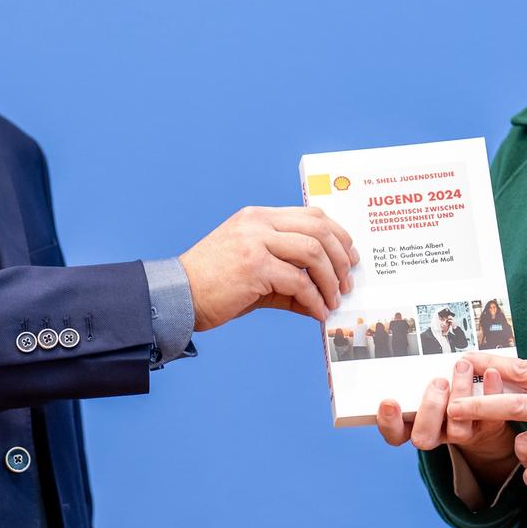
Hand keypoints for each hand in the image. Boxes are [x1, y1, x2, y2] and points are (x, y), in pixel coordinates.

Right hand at [178, 207, 355, 330]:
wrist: (177, 296)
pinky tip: (317, 312)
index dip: (338, 235)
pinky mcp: (254, 266)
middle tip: (347, 282)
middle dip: (340, 257)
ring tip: (334, 300)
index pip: (311, 215)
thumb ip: (288, 277)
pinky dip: (314, 299)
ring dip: (330, 279)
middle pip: (318, 229)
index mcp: (258, 216)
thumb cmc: (214, 286)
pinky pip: (298, 282)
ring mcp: (255, 242)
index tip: (349, 257)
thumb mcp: (254, 271)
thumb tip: (320, 298)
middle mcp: (258, 223)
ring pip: (313, 252)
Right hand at [375, 358, 516, 490]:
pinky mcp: (487, 428)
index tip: (389, 401)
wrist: (484, 419)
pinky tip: (490, 373)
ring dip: (459, 394)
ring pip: (457, 430)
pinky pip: (490, 417)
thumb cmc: (448, 397)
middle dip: (429, 408)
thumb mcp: (427, 388)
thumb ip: (416, 381)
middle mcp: (436, 433)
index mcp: (415, 424)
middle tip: (438, 382)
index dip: (388, 421)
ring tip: (462, 368)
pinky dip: (491, 392)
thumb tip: (410, 360)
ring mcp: (461, 434)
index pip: (394, 433)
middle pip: (423, 437)